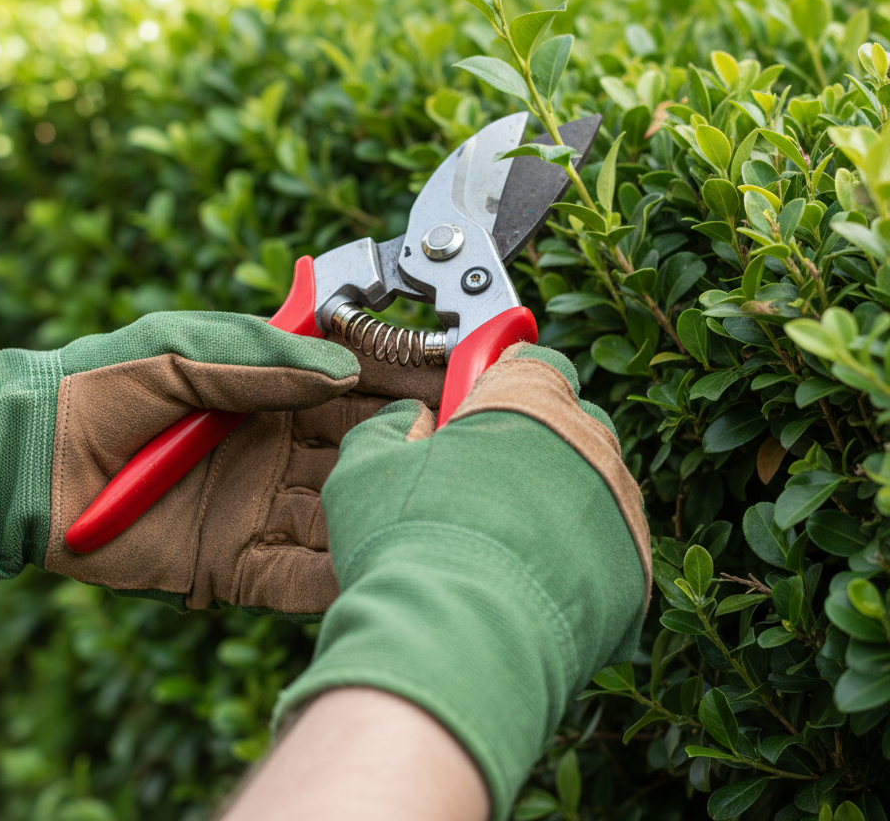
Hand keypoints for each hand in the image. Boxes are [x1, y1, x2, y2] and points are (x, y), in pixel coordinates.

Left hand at [0, 311, 441, 614]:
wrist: (24, 463)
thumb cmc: (99, 388)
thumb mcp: (181, 351)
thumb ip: (262, 359)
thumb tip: (343, 366)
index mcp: (263, 394)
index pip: (348, 388)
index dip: (396, 383)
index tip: (446, 378)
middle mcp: (271, 451)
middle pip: (355, 452)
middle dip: (404, 449)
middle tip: (459, 447)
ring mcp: (255, 508)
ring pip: (336, 514)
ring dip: (380, 514)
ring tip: (432, 513)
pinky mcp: (231, 563)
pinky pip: (293, 574)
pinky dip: (332, 576)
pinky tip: (375, 572)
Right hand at [272, 342, 650, 819]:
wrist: (458, 641)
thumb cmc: (409, 541)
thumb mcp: (365, 468)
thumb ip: (389, 427)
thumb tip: (412, 421)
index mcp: (527, 398)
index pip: (533, 361)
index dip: (503, 380)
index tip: (478, 407)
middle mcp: (589, 439)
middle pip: (566, 425)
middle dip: (529, 445)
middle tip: (480, 486)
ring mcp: (620, 506)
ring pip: (591, 488)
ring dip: (557, 503)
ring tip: (503, 546)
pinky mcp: (636, 570)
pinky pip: (608, 549)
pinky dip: (578, 560)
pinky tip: (531, 584)